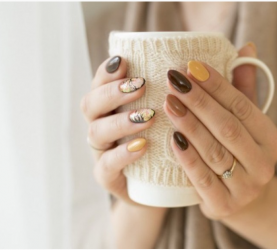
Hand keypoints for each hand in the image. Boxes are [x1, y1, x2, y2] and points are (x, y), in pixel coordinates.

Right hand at [80, 56, 154, 204]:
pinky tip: (142, 146)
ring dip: (121, 121)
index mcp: (110, 108)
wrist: (160, 186)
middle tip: (140, 86)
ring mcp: (101, 152)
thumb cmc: (162, 143)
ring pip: (96, 132)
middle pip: (90, 105)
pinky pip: (106, 166)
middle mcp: (101, 126)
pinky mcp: (107, 177)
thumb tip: (185, 67)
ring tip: (148, 117)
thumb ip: (164, 94)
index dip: (107, 72)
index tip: (124, 61)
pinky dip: (122, 155)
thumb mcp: (163, 116)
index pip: (99, 84)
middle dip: (112, 92)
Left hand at [164, 44, 276, 218]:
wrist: (240, 198)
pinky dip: (187, 157)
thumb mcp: (245, 122)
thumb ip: (244, 89)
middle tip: (174, 81)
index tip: (192, 66)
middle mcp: (263, 164)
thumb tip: (246, 48)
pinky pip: (202, 178)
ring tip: (168, 103)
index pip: (243, 106)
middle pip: (228, 127)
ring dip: (189, 125)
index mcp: (271, 140)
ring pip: (214, 151)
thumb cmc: (238, 152)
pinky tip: (172, 137)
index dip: (217, 85)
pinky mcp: (223, 205)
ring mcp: (245, 188)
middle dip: (199, 102)